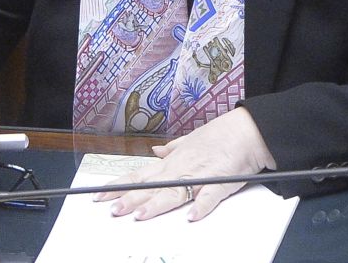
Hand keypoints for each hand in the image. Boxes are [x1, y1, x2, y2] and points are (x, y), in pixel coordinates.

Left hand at [96, 107, 276, 220]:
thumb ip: (172, 148)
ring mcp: (199, 175)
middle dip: (129, 198)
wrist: (247, 130)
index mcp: (173, 161)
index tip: (100, 195)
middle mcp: (181, 168)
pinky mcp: (219, 182)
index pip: (140, 175)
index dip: (119, 186)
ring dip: (156, 204)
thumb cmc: (221, 135)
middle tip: (111, 209)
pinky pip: (209, 197)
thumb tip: (156, 152)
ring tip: (139, 215)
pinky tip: (191, 217)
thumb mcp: (191, 140)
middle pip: (150, 186)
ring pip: (174, 192)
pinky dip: (200, 206)